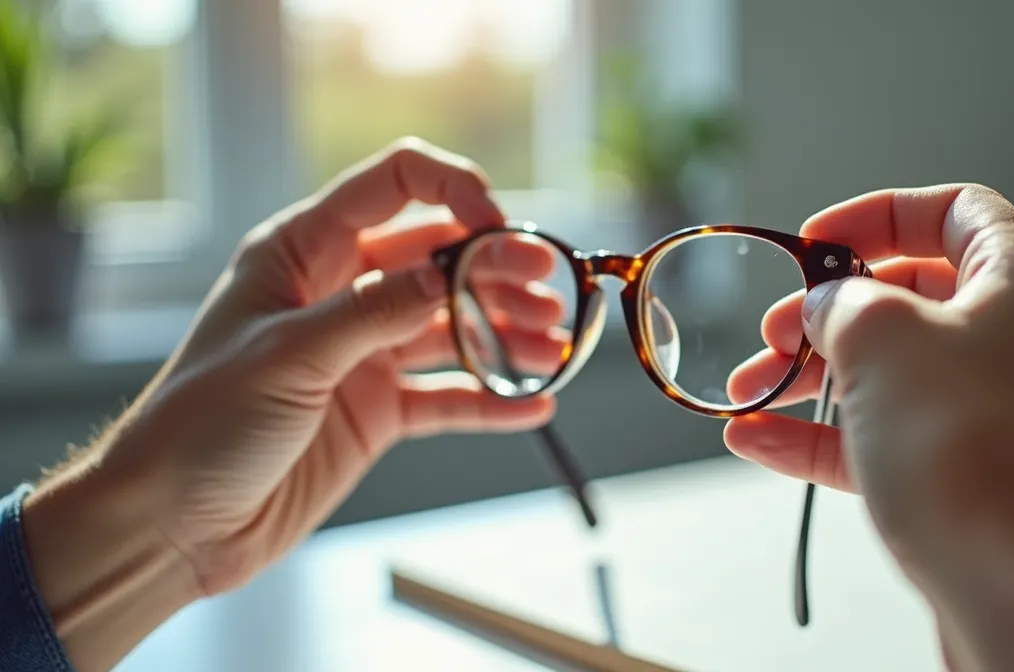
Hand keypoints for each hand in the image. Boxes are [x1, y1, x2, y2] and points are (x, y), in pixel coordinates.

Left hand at [21, 138, 565, 669]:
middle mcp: (340, 294)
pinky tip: (535, 404)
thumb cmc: (201, 424)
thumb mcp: (288, 356)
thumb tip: (447, 277)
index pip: (392, 189)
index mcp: (302, 253)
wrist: (172, 524)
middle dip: (496, 268)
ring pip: (452, 328)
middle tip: (548, 290)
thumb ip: (373, 313)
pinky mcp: (377, 412)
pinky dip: (492, 401)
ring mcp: (362, 354)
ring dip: (505, 333)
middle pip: (437, 260)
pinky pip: (449, 398)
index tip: (501, 225)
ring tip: (555, 346)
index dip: (454, 192)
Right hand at [725, 185, 1013, 670]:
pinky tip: (760, 443)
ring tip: (746, 395)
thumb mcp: (881, 341)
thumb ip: (841, 303)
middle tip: (773, 334)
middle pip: (917, 301)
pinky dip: (832, 440)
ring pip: (901, 379)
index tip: (815, 245)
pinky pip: (901, 442)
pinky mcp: (990, 484)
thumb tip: (826, 307)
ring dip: (816, 382)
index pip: (955, 210)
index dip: (876, 215)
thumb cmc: (974, 457)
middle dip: (828, 314)